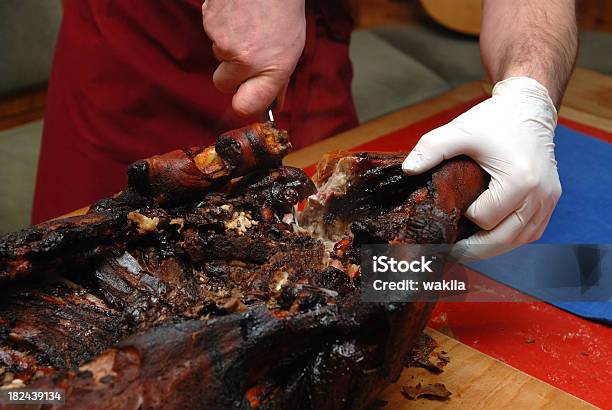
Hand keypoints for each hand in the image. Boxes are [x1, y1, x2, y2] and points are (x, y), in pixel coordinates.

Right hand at [201, 0, 305, 115]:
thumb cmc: (284, 10)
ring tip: (248, 24)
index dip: (243, 102)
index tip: (246, 97)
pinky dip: (221, 26)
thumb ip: (279, 78)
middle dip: (230, 74)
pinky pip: (211, 33)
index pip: (245, 106)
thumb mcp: (292, 49)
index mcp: (272, 69)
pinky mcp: (209, 22)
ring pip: (218, 55)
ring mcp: (224, 41)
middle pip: (223, 84)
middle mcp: (246, 60)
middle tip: (245, 54)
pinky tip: (238, 13)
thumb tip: (274, 104)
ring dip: (229, 44)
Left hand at [402, 77, 560, 259]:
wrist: (529, 107)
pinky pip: (530, 231)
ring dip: (491, 248)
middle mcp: (540, 195)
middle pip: (504, 238)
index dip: (463, 217)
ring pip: (519, 240)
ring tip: (465, 249)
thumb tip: (407, 170)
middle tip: (448, 253)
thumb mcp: (460, 130)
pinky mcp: (551, 201)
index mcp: (519, 180)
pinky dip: (508, 238)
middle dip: (474, 250)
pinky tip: (487, 237)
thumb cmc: (495, 119)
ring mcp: (549, 200)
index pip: (485, 218)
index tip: (450, 209)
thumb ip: (432, 148)